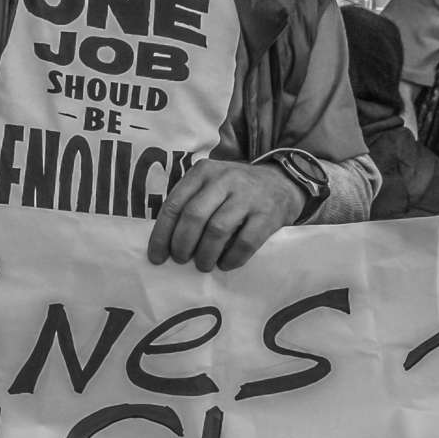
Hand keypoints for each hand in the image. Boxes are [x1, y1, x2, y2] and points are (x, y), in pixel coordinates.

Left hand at [147, 158, 303, 272]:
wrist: (281, 183)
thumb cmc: (235, 191)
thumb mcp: (211, 184)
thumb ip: (189, 203)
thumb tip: (165, 242)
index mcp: (203, 172)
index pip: (174, 204)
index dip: (162, 234)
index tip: (156, 256)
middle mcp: (224, 179)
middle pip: (193, 216)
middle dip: (182, 244)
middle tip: (181, 260)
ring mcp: (247, 196)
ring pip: (217, 230)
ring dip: (205, 254)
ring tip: (203, 265)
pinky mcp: (267, 214)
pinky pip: (245, 242)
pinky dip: (232, 258)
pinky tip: (226, 264)